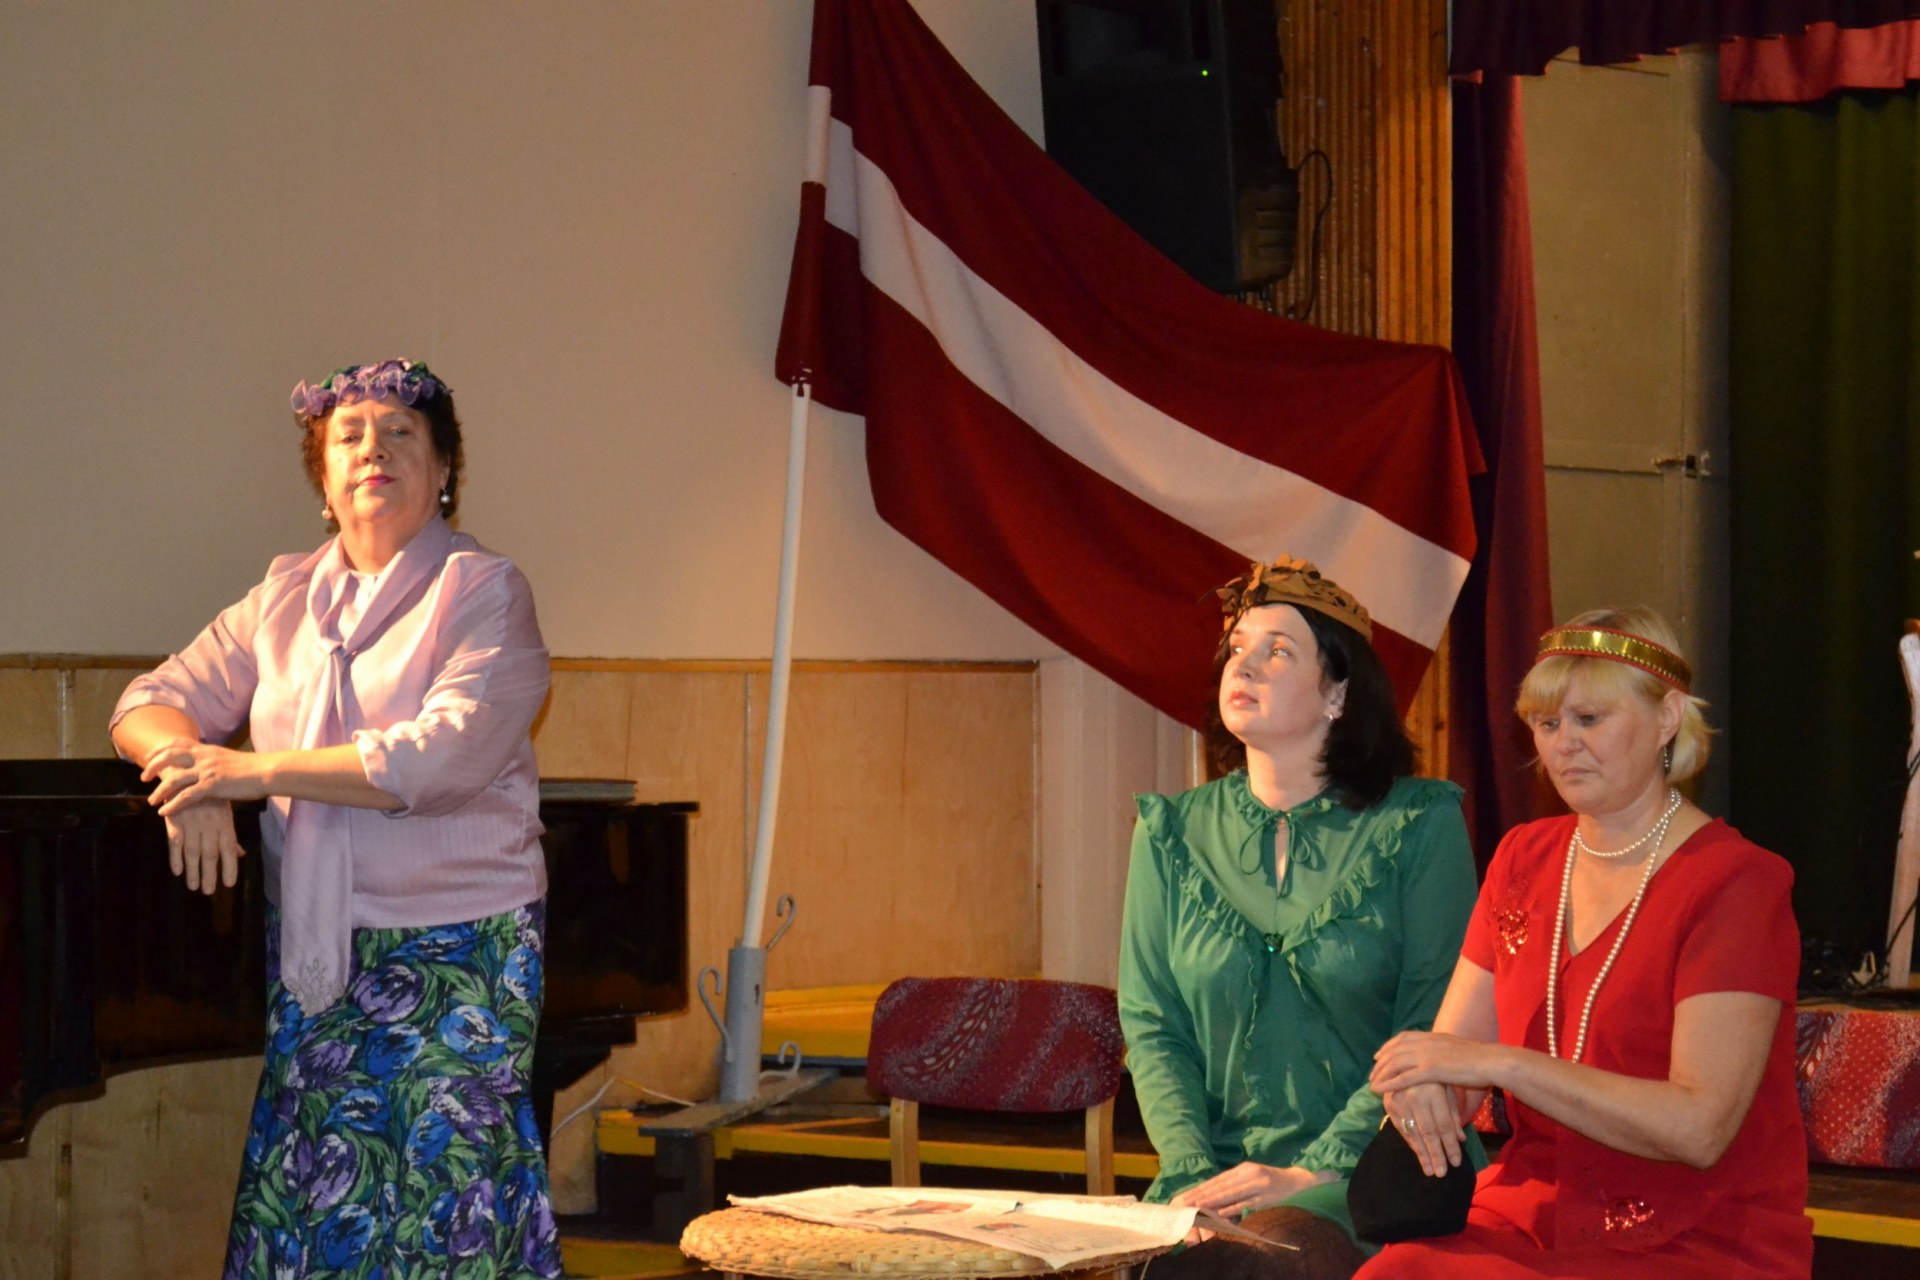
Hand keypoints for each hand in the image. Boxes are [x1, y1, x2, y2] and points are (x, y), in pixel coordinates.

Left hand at [142, 742, 268, 814]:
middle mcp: (204, 757)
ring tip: (151, 800)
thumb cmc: (252, 768)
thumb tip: (206, 765)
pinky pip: (186, 796)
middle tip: (144, 777)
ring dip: (159, 790)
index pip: (178, 743)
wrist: (266, 771)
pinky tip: (164, 812)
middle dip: (153, 766)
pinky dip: (172, 804)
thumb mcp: (228, 759)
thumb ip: (213, 761)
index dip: (160, 749)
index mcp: (207, 749)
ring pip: (174, 778)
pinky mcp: (213, 785)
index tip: (149, 756)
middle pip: (170, 756)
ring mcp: (207, 771)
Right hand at [162, 800, 243, 893]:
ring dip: (193, 871)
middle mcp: (209, 825)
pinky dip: (175, 856)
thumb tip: (240, 855)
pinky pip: (175, 841)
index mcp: (224, 823)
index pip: (229, 849)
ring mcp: (192, 822)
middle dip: (210, 874)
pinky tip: (177, 871)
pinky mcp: (174, 819)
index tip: (229, 884)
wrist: (186, 775)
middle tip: (208, 891)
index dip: (229, 867)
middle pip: (210, 854)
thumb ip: (229, 836)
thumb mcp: (224, 814)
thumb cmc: (209, 798)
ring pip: (193, 851)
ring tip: (193, 887)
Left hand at [1169, 1162, 1331, 1221]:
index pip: (1220, 1179)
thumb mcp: (1254, 1177)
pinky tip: (1221, 1212)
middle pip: (1222, 1185)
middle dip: (1204, 1194)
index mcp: (1245, 1168)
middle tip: (1187, 1201)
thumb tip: (1215, 1192)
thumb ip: (1237, 1183)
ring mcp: (1258, 1185)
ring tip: (1199, 1206)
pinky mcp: (1266, 1197)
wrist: (1300, 1183)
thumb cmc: (1273, 1182)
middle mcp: (1250, 1174)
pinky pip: (1247, 1203)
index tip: (1189, 1194)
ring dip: (1214, 1200)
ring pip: (1232, 1194)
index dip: (1204, 1187)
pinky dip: (1233, 1208)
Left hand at [1370, 1030, 1503, 1095]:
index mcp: (1433, 1036)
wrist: (1491, 1062)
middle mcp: (1427, 1042)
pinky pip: (1403, 1077)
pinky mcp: (1431, 1070)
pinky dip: (1389, 1083)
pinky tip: (1380, 1089)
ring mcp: (1427, 1055)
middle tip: (1372, 1072)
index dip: (1388, 1046)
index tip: (1379, 1054)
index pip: (1403, 1037)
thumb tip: (1440, 1056)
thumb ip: (1444, 1051)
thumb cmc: (1481, 1060)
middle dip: (1381, 1062)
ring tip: (1372, 1083)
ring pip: (1396, 1063)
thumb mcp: (1457, 1049)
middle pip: (1395, 1050)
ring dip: (1381, 1073)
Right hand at [1380, 1082, 1465, 1177]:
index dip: (1450, 1145)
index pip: (1443, 1125)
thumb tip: (1460, 1139)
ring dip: (1423, 1154)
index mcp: (1433, 1090)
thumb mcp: (1447, 1089)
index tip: (1456, 1163)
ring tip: (1431, 1171)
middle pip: (1428, 1132)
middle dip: (1437, 1155)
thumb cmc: (1434, 1074)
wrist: (1404, 1059)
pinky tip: (1420, 1155)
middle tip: (1442, 1173)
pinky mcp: (1389, 1105)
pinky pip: (1402, 1129)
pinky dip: (1412, 1144)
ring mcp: (1400, 1100)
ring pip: (1414, 1133)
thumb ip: (1453, 1114)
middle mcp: (1415, 1096)